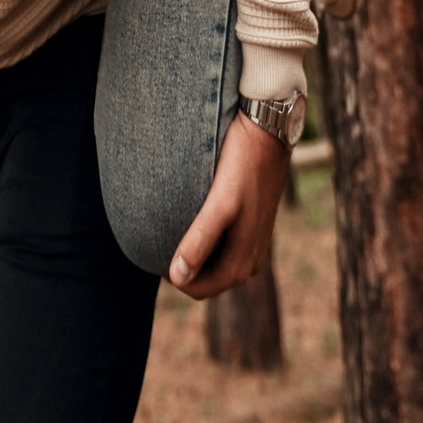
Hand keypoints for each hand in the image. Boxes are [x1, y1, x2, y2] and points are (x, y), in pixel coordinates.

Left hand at [166, 111, 289, 299]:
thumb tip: (175, 277)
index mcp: (243, 263)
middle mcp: (251, 260)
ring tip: (171, 229)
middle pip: (206, 280)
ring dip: (194, 254)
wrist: (269, 132)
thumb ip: (200, 240)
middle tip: (158, 238)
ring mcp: (253, 244)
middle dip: (182, 268)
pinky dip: (204, 240)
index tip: (153, 251)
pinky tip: (190, 217)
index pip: (198, 290)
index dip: (173, 278)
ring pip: (214, 264)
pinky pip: (222, 246)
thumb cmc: (243, 165)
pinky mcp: (252, 226)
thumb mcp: (220, 204)